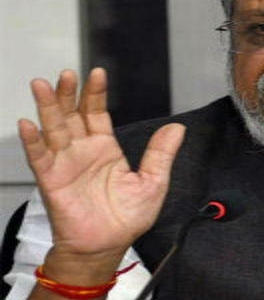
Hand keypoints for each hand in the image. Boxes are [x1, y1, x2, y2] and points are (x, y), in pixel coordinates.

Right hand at [18, 68, 184, 261]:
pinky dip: (33, 141)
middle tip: (68, 74)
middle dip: (68, 93)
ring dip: (48, 107)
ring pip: (53, 128)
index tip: (98, 73)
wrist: (107, 247)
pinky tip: (28, 125)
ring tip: (44, 85)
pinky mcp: (52, 180)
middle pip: (72, 114)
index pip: (97, 113)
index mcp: (105, 149)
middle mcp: (83, 151)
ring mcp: (65, 163)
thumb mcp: (153, 182)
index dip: (95, 93)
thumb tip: (177, 128)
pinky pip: (39, 157)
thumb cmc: (127, 218)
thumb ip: (161, 154)